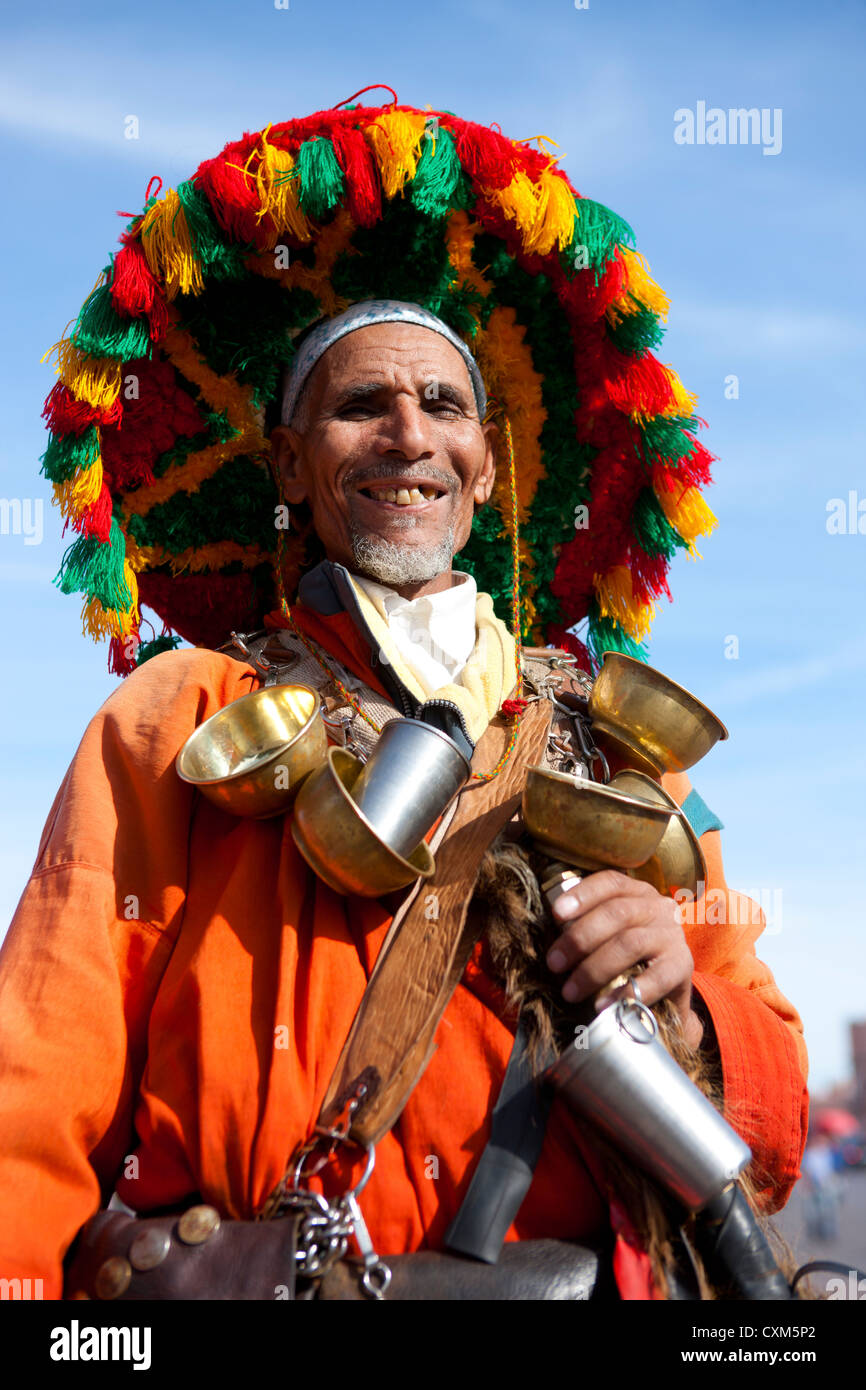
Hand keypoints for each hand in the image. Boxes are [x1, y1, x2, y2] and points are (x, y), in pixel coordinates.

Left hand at [546, 870, 703, 1047]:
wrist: (669, 996)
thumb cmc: (629, 960)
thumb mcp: (611, 935)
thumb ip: (588, 927)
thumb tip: (548, 938)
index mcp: (638, 893)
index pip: (611, 882)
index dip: (582, 894)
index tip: (556, 914)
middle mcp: (659, 908)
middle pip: (616, 913)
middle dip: (578, 938)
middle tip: (553, 964)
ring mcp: (673, 936)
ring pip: (629, 943)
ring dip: (594, 968)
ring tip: (570, 991)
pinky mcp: (682, 967)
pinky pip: (655, 978)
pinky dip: (625, 991)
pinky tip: (603, 1005)